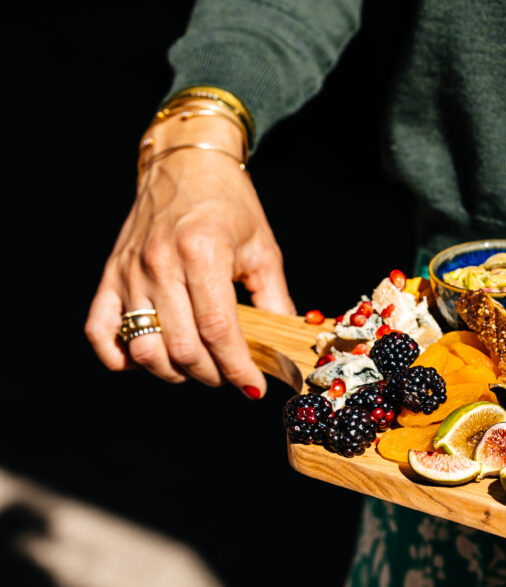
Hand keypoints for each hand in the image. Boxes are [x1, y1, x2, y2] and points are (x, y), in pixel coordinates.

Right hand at [85, 113, 294, 397]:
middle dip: (211, 374)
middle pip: (182, 346)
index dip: (236, 367)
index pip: (218, 330)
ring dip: (172, 371)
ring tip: (197, 367)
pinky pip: (100, 329)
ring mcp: (130, 270)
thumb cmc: (229, 204)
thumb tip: (287, 346)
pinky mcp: (110, 274)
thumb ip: (275, 299)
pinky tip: (144, 362)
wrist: (185, 163)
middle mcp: (160, 263)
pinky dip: (118, 356)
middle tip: (229, 373)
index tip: (253, 386)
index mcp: (203, 253)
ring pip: (144, 346)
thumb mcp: (262, 248)